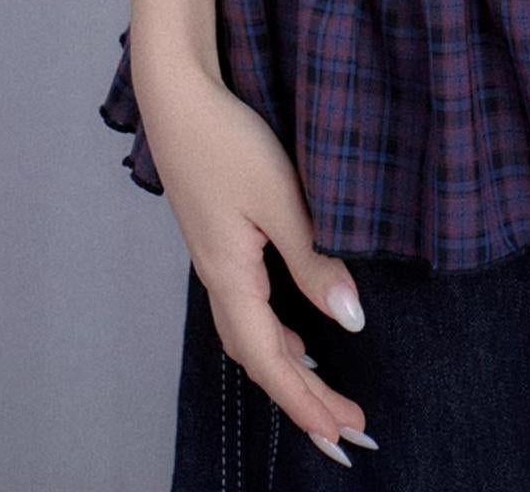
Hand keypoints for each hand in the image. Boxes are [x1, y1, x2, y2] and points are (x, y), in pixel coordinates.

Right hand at [134, 59, 377, 465]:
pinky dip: (272, 334)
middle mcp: (218, 277)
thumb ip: (314, 261)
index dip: (304, 400)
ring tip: (323, 391)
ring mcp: (215, 259)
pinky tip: (295, 331)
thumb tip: (351, 319)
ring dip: (286, 367)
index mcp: (230, 276)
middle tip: (344, 425)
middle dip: (301, 396)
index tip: (340, 433)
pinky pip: (246, 308)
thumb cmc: (227, 140)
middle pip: (258, 357)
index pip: (269, 359)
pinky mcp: (218, 238)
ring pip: (249, 334)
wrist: (178, 96)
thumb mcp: (282, 198)